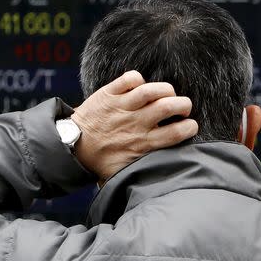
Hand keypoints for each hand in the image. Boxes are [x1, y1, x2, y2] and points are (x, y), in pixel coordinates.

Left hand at [70, 70, 198, 180]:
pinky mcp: (109, 94)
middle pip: (169, 107)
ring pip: (152, 90)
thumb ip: (141, 173)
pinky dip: (138, 78)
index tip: (189, 126)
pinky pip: (130, 78)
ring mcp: (122, 106)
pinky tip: (139, 86)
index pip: (176, 133)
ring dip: (166, 89)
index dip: (189, 127)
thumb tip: (157, 181)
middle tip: (181, 108)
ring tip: (167, 94)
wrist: (71, 145)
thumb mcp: (122, 172)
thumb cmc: (99, 160)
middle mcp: (135, 123)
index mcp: (142, 143)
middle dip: (183, 105)